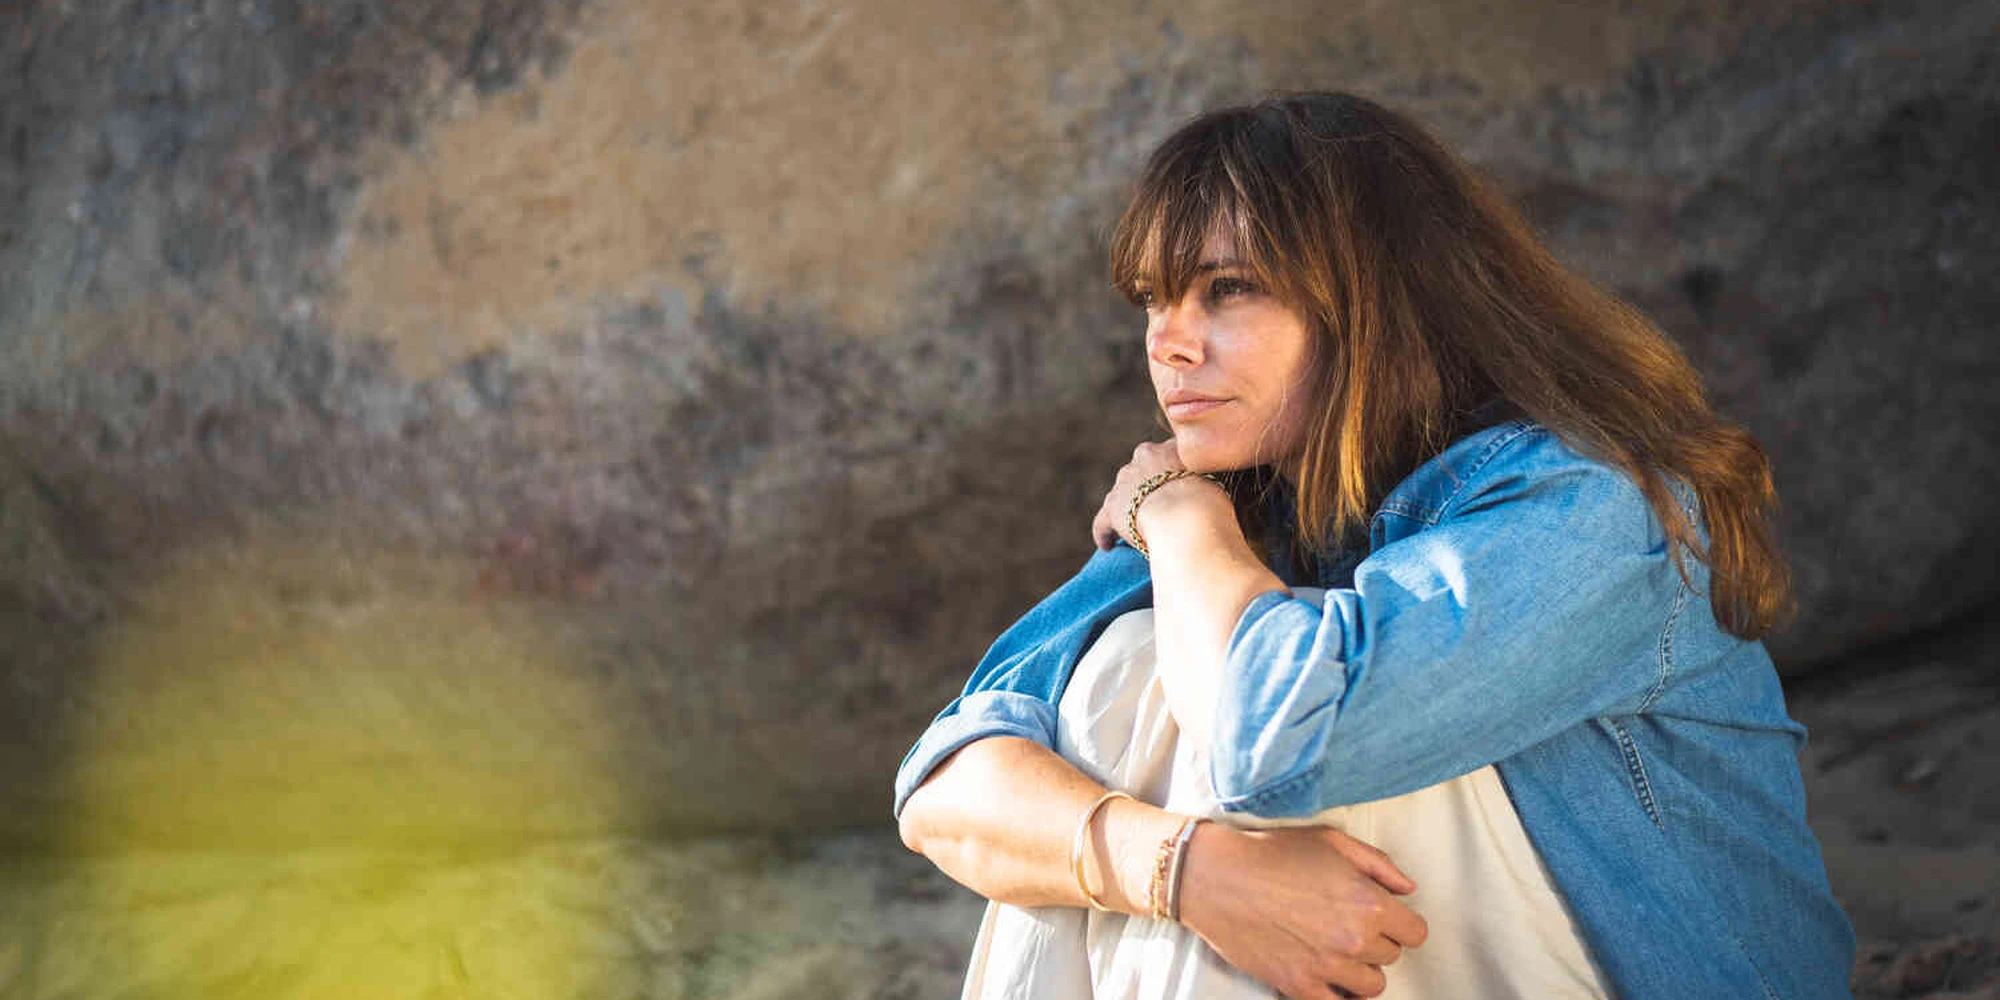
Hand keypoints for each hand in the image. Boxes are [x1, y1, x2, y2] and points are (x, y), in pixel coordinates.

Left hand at [1092, 439, 1222, 550]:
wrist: (1185, 515)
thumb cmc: (1210, 501)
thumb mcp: (1217, 483)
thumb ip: (1208, 483)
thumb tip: (1212, 495)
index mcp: (1170, 447)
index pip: (1166, 455)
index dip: (1169, 470)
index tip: (1175, 483)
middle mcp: (1143, 457)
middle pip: (1140, 471)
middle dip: (1145, 486)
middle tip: (1156, 506)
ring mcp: (1125, 482)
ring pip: (1121, 494)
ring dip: (1127, 508)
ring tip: (1132, 528)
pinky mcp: (1113, 508)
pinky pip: (1103, 521)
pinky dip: (1104, 532)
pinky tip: (1107, 546)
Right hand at [1177, 823, 1427, 998]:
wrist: (1218, 876)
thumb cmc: (1272, 853)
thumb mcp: (1332, 841)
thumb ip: (1379, 865)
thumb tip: (1408, 889)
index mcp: (1369, 902)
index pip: (1415, 933)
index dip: (1401, 923)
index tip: (1385, 918)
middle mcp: (1355, 939)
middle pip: (1391, 957)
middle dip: (1375, 941)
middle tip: (1347, 924)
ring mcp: (1327, 967)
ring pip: (1371, 986)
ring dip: (1360, 970)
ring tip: (1337, 950)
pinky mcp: (1299, 986)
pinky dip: (1336, 993)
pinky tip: (1326, 977)